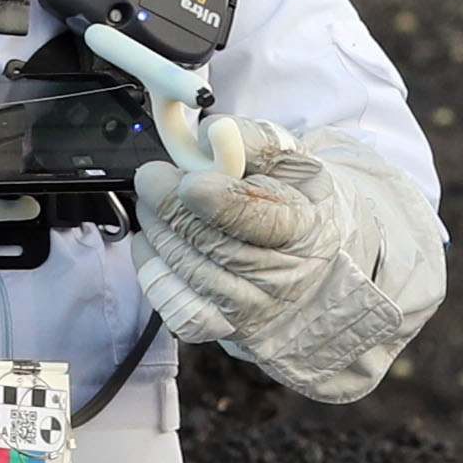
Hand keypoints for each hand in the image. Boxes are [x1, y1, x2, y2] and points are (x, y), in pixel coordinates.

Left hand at [133, 123, 432, 402]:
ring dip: (156, 229)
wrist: (311, 256)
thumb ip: (252, 139)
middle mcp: (283, 277)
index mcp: (306, 228)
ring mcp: (252, 308)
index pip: (261, 219)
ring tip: (153, 202)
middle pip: (211, 244)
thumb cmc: (294, 198)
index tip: (188, 181)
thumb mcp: (289, 158)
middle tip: (153, 177)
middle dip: (169, 204)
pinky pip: (171, 301)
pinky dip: (151, 265)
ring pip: (185, 269)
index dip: (220, 201)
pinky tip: (155, 240)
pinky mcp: (222, 328)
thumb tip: (210, 134)